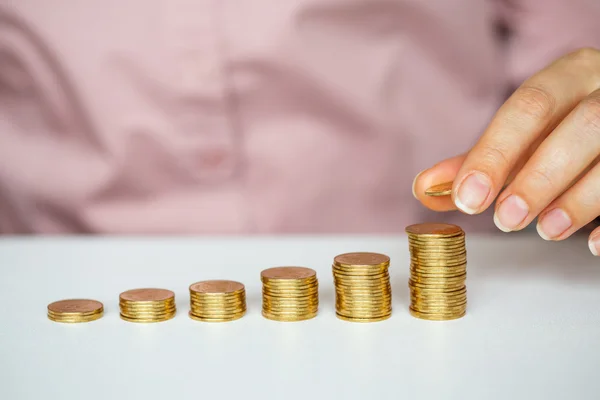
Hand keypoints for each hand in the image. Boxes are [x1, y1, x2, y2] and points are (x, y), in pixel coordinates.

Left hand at [413, 48, 599, 255]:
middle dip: (540, 177)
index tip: (467, 198)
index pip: (530, 106)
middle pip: (584, 125)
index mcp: (570, 75)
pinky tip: (592, 244)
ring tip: (547, 229)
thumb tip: (425, 187)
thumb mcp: (522, 138)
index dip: (496, 153)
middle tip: (506, 219)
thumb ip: (478, 160)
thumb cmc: (563, 129)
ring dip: (579, 200)